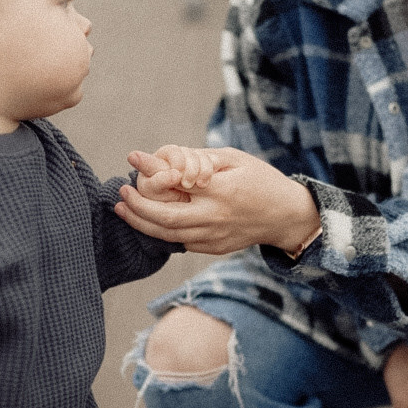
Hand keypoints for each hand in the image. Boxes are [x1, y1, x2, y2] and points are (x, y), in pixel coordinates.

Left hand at [118, 146, 319, 254]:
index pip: (177, 182)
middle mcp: (215, 217)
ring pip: (168, 235)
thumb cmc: (260, 180)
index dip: (150, 171)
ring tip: (122, 208)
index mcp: (221, 191)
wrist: (286, 216)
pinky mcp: (213, 249)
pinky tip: (147, 220)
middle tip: (121, 192)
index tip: (132, 158)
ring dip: (141, 223)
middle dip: (137, 207)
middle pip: (165, 218)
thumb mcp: (234, 160)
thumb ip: (199, 160)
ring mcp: (213, 237)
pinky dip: (160, 231)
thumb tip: (165, 158)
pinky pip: (180, 242)